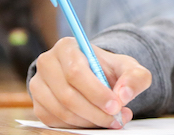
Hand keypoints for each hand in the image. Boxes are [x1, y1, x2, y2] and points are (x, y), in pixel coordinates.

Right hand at [29, 37, 151, 128]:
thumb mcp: (128, 68)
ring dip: (89, 121)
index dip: (96, 93)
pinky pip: (55, 121)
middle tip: (117, 118)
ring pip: (61, 111)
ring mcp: (38, 85)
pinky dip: (78, 125)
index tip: (115, 106)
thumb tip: (124, 95)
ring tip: (111, 120)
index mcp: (67, 47)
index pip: (76, 72)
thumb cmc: (109, 70)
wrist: (95, 77)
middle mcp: (47, 63)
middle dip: (95, 112)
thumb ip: (134, 77)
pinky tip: (95, 121)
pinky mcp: (38, 104)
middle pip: (67, 95)